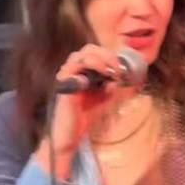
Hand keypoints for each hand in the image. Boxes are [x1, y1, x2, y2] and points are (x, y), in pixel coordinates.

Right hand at [34, 44, 121, 177]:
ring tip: (108, 74)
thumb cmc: (85, 115)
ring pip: (78, 57)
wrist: (71, 135)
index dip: (110, 56)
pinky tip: (89, 83)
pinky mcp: (63, 89)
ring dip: (97, 61)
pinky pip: (69, 75)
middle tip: (116, 70)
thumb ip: (112, 86)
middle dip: (106, 56)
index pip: (96, 51)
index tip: (121, 70)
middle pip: (88, 49)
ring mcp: (66, 78)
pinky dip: (82, 76)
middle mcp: (73, 70)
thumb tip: (119, 78)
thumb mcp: (105, 98)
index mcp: (83, 69)